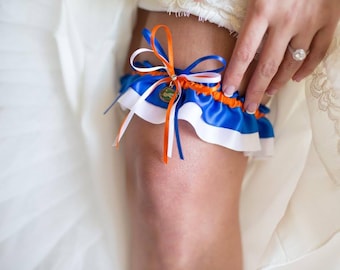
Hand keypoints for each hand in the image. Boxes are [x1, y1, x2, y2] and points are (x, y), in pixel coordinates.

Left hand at [222, 0, 339, 112]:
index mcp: (262, 9)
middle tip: (248, 106)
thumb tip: (202, 4)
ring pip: (292, 63)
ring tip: (267, 94)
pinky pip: (319, 53)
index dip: (235, 75)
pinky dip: (307, 68)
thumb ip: (243, 7)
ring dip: (278, 83)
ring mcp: (310, 23)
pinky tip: (296, 78)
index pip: (244, 53)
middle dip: (256, 90)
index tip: (228, 91)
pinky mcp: (330, 21)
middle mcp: (286, 21)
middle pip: (267, 66)